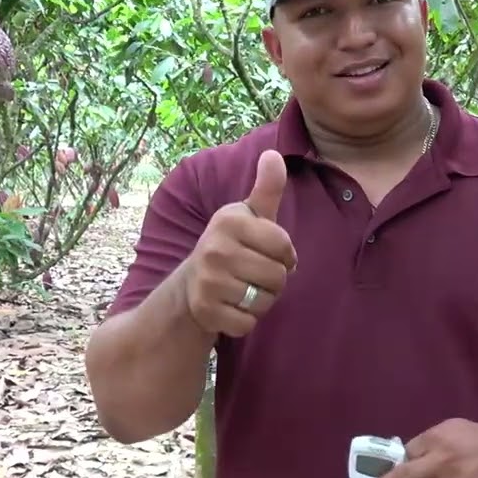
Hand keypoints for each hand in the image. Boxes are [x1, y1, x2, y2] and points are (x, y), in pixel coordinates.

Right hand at [183, 149, 296, 337]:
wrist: (192, 282)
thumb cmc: (233, 244)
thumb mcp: (250, 214)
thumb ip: (267, 187)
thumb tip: (273, 154)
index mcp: (229, 221)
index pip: (284, 246)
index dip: (285, 254)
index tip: (268, 252)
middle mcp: (214, 249)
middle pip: (278, 276)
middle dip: (275, 279)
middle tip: (256, 273)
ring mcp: (207, 281)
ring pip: (265, 301)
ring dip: (262, 300)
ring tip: (245, 287)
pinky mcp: (205, 311)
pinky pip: (248, 322)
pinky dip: (246, 319)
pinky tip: (234, 306)